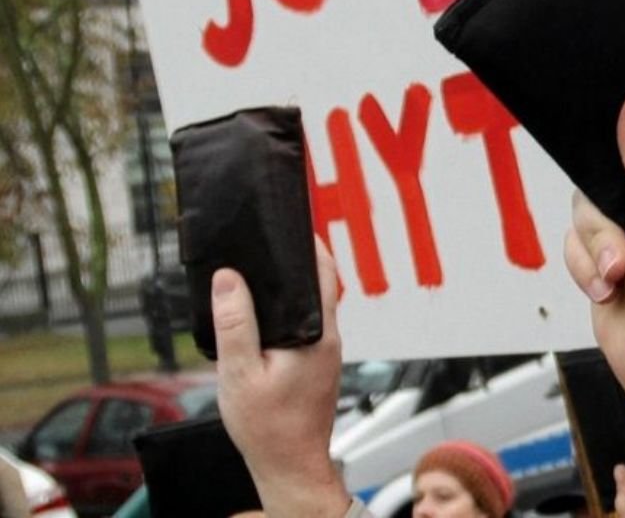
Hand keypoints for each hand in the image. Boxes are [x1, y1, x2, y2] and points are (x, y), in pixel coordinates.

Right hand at [213, 240, 350, 517]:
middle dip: (295, 262)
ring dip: (288, 288)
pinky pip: (304, 325)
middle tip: (266, 241)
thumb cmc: (268, 427)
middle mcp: (329, 338)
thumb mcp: (240, 373)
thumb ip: (235, 324)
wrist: (288, 466)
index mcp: (318, 334)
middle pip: (317, 286)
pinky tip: (259, 312)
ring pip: (310, 307)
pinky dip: (285, 312)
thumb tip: (228, 278)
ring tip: (256, 270)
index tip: (292, 223)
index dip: (309, 246)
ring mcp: (325, 351)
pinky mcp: (317, 364)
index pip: (323, 275)